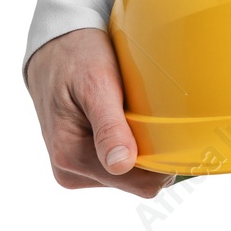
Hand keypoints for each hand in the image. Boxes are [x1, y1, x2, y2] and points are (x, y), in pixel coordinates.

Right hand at [26, 28, 171, 198]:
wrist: (54, 46)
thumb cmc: (77, 58)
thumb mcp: (97, 85)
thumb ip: (109, 128)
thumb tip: (120, 165)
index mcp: (70, 157)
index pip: (141, 184)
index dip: (165, 164)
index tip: (175, 135)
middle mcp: (70, 170)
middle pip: (138, 181)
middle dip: (153, 153)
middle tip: (151, 115)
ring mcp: (76, 168)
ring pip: (133, 174)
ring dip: (143, 147)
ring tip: (132, 113)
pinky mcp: (82, 161)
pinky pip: (123, 163)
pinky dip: (134, 144)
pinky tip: (127, 120)